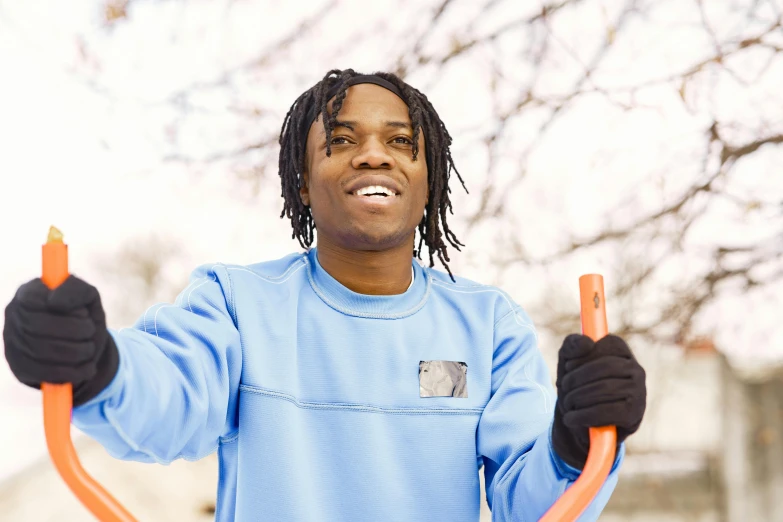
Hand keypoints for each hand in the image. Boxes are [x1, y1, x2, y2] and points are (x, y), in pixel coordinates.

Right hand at [3, 275, 118, 406]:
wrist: (81, 346)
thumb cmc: (82, 316)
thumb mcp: (87, 298)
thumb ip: (76, 291)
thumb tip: (54, 302)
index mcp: (28, 293)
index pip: (34, 298)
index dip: (65, 306)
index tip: (84, 311)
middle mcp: (14, 317)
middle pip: (38, 326)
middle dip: (75, 330)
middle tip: (91, 331)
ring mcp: (13, 343)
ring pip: (42, 351)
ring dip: (77, 352)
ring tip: (90, 348)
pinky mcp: (20, 368)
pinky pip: (45, 374)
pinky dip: (73, 372)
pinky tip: (88, 368)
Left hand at [551, 334, 645, 468]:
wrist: (582, 422)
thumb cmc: (577, 386)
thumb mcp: (567, 361)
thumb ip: (572, 345)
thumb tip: (587, 343)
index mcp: (622, 352)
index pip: (607, 345)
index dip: (583, 355)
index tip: (568, 366)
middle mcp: (636, 369)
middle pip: (605, 367)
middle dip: (577, 378)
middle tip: (562, 387)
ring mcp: (639, 392)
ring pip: (605, 389)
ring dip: (577, 397)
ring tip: (567, 403)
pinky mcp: (634, 414)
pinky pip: (608, 412)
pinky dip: (583, 415)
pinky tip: (571, 418)